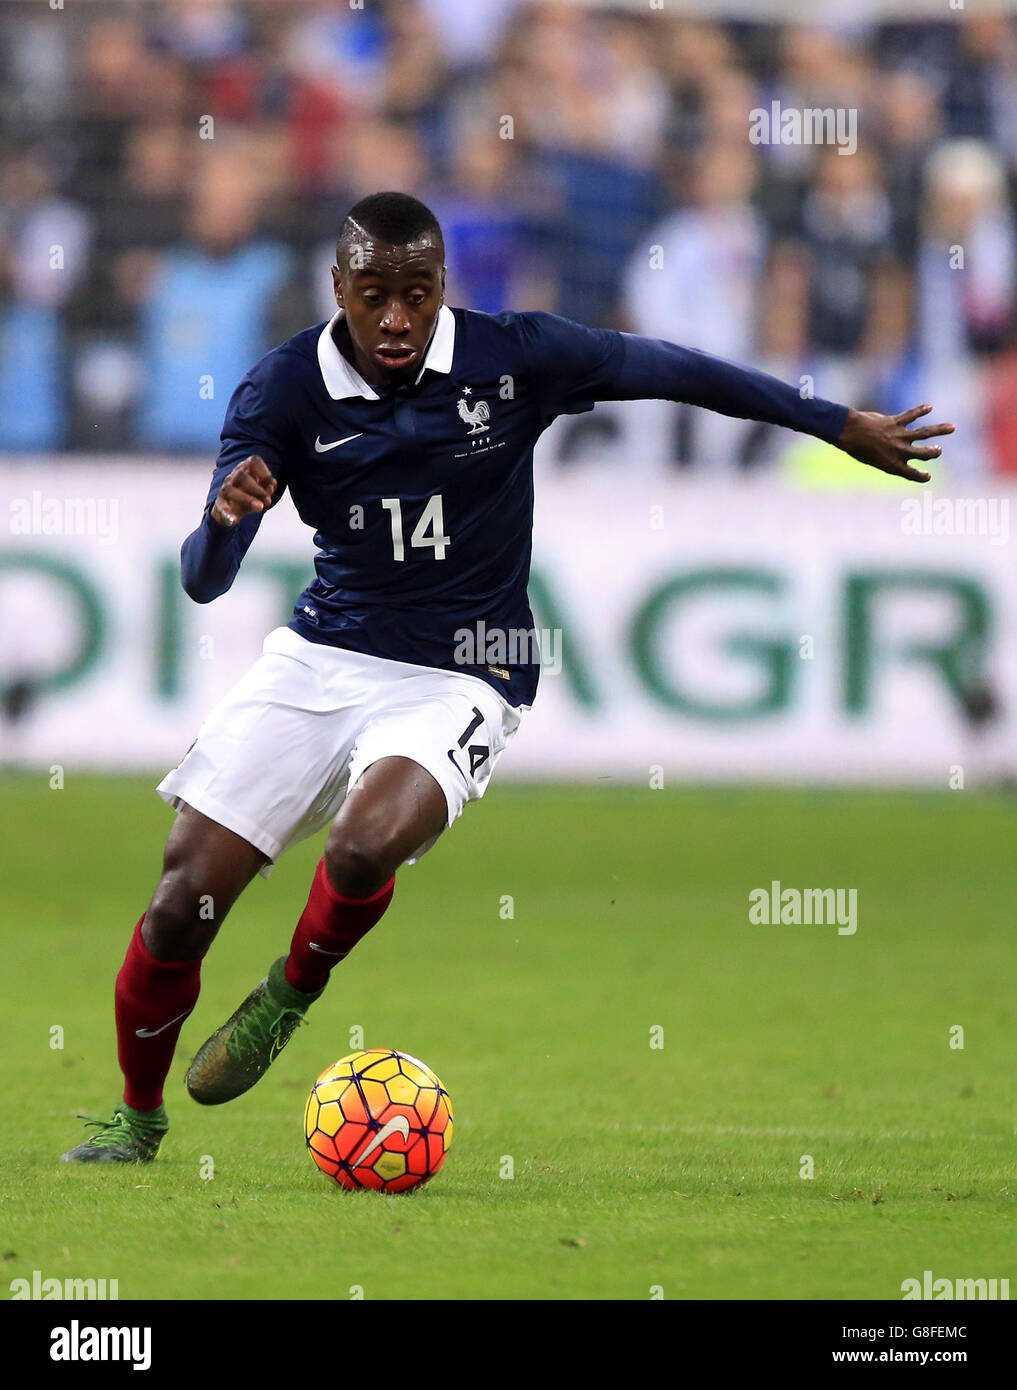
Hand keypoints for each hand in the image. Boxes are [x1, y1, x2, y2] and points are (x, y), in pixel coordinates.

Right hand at [211, 455, 276, 526]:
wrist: (230, 509)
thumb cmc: (250, 494)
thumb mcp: (262, 490)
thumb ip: (268, 487)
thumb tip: (272, 485)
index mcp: (246, 469)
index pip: (253, 461)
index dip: (264, 471)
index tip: (272, 483)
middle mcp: (233, 477)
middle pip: (241, 476)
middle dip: (257, 489)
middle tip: (268, 501)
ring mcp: (225, 490)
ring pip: (229, 490)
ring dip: (247, 499)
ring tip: (259, 507)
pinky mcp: (220, 505)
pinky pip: (221, 507)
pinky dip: (227, 514)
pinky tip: (233, 520)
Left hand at [836, 405, 954, 483]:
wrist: (849, 432)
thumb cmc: (857, 448)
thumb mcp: (873, 459)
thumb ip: (889, 456)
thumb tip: (902, 450)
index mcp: (893, 465)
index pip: (912, 474)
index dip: (921, 477)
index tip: (928, 476)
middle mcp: (899, 451)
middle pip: (924, 453)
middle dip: (933, 452)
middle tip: (938, 450)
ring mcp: (899, 436)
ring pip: (924, 433)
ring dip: (939, 429)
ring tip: (952, 427)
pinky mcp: (895, 422)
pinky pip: (911, 415)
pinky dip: (920, 410)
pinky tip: (929, 407)